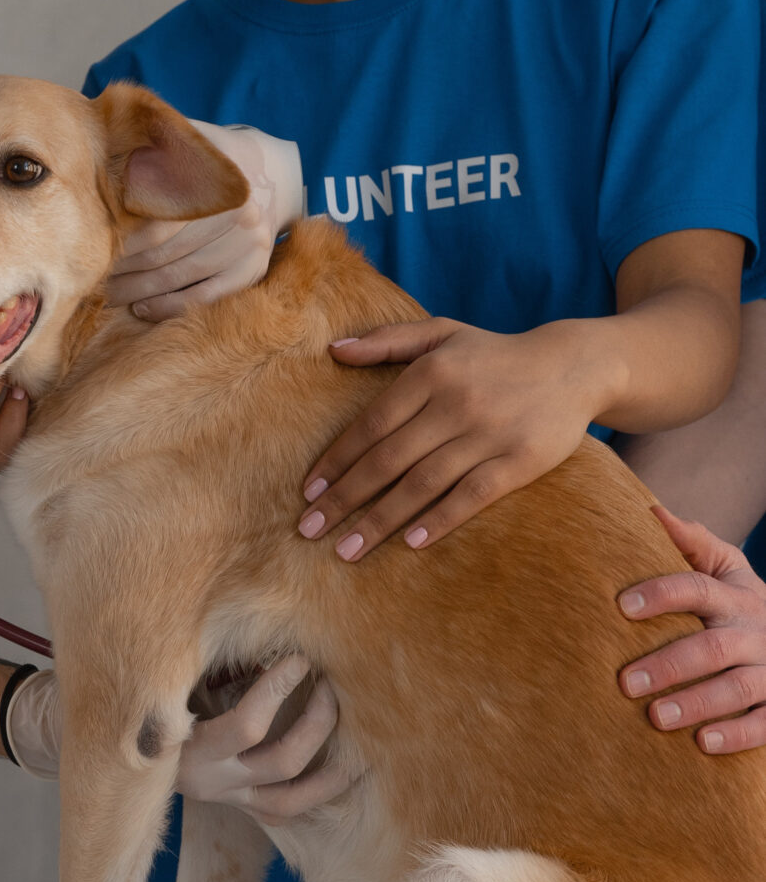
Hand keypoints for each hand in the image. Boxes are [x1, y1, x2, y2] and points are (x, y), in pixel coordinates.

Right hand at [7, 656, 354, 816]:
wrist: (115, 748)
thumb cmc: (145, 692)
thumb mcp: (167, 674)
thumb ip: (203, 655)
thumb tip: (253, 604)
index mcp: (187, 748)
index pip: (248, 726)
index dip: (280, 689)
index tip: (300, 657)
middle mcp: (210, 782)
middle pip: (282, 762)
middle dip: (317, 721)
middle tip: (331, 687)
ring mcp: (228, 799)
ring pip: (293, 800)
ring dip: (332, 774)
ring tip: (360, 744)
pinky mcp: (239, 807)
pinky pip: (285, 814)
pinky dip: (316, 797)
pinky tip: (344, 776)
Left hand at [105, 122, 302, 320]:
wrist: (268, 172)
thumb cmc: (208, 156)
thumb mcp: (186, 138)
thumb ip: (151, 142)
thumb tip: (102, 147)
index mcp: (215, 179)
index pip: (155, 220)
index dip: (120, 239)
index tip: (91, 248)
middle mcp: (238, 212)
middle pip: (164, 252)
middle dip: (122, 268)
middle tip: (90, 277)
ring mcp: (250, 243)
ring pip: (180, 277)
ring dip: (137, 292)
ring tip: (106, 295)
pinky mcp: (254, 268)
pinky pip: (206, 297)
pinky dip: (170, 307)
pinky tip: (141, 309)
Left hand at [298, 317, 601, 561]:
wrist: (574, 366)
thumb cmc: (494, 354)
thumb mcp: (442, 332)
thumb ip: (387, 340)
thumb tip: (334, 350)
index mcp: (431, 373)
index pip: (372, 425)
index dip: (337, 460)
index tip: (309, 491)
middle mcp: (456, 403)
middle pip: (388, 459)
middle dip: (344, 498)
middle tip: (310, 529)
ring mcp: (489, 434)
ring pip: (423, 483)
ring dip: (381, 519)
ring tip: (347, 550)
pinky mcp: (521, 461)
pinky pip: (473, 494)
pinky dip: (441, 518)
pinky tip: (411, 542)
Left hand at [618, 504, 765, 753]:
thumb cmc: (739, 603)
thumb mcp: (726, 568)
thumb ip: (692, 543)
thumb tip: (651, 511)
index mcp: (734, 596)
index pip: (697, 589)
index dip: (661, 595)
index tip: (621, 606)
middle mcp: (754, 631)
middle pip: (713, 647)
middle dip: (669, 665)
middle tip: (625, 682)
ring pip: (738, 687)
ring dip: (697, 703)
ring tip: (656, 717)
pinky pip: (765, 723)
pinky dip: (737, 734)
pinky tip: (704, 744)